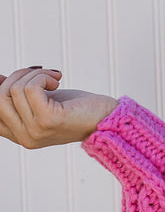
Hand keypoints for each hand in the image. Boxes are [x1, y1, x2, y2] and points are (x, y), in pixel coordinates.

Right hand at [0, 67, 118, 148]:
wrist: (106, 118)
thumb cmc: (76, 108)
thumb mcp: (41, 102)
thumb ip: (19, 96)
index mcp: (19, 135)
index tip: (10, 77)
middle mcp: (24, 138)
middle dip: (17, 76)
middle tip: (39, 73)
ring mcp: (35, 131)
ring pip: (14, 90)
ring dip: (34, 74)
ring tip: (52, 77)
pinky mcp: (48, 120)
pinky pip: (30, 88)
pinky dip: (43, 76)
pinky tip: (57, 80)